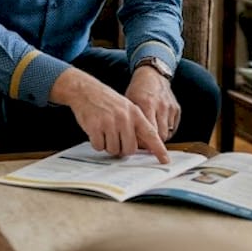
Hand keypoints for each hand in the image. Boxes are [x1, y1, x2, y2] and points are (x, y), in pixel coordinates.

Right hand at [50, 68, 169, 162]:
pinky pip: (99, 147)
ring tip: (104, 131)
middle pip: (130, 149)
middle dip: (122, 149)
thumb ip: (135, 125)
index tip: (165, 160)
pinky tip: (95, 131)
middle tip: (115, 139)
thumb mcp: (126, 108)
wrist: (86, 90)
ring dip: (108, 145)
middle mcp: (124, 118)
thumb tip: (142, 146)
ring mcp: (110, 122)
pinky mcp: (95, 127)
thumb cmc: (107, 101)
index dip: (159, 149)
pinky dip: (97, 143)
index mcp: (135, 113)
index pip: (151, 134)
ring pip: (113, 150)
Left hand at [126, 65, 180, 141]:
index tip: (139, 147)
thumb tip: (130, 141)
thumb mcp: (130, 103)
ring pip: (168, 133)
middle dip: (153, 143)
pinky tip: (158, 127)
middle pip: (161, 135)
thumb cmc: (138, 90)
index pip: (150, 131)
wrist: (152, 75)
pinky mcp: (177, 108)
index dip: (145, 143)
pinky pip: (173, 127)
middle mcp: (161, 106)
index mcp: (147, 104)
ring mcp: (170, 107)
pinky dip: (166, 131)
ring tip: (151, 134)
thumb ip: (131, 121)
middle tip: (145, 143)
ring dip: (159, 137)